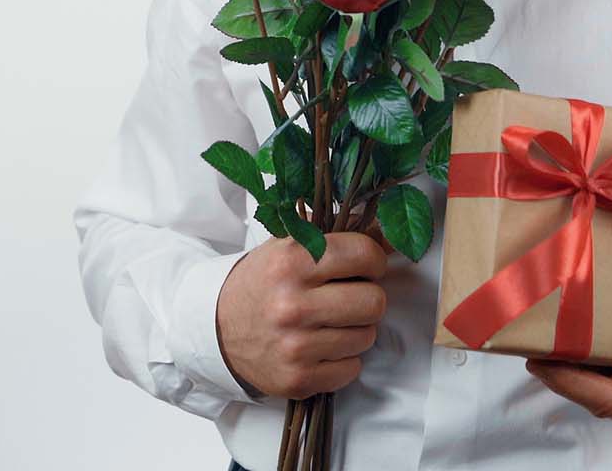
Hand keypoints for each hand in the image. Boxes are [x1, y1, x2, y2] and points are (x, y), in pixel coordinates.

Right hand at [215, 231, 392, 398]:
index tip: (363, 266)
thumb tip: (394, 233)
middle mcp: (292, 304)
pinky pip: (352, 369)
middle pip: (374, 301)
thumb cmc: (264, 281)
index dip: (372, 260)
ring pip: (367, 336)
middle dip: (367, 297)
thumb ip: (342, 233)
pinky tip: (321, 346)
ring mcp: (295, 346)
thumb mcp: (293, 245)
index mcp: (291, 262)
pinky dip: (343, 359)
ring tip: (329, 321)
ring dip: (355, 329)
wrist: (218, 327)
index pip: (365, 254)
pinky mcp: (298, 379)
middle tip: (347, 296)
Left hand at [525, 285, 611, 429]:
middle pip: (587, 392)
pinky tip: (554, 321)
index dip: (571, 385)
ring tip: (532, 323)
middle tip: (524, 333)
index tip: (540, 360)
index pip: (609, 399)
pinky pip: (589, 366)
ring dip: (558, 357)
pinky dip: (570, 348)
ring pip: (584, 379)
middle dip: (554, 368)